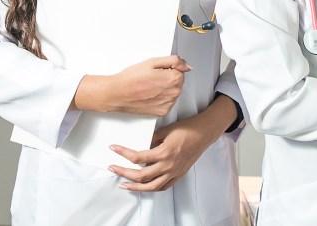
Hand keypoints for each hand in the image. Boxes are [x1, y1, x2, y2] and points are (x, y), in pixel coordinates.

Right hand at [73, 55, 190, 115]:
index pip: (180, 70)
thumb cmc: (131, 78)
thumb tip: (187, 66)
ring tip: (149, 87)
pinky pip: (168, 102)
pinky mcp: (163, 112)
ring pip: (173, 91)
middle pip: (178, 81)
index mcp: (173, 79)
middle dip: (167, 78)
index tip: (156, 71)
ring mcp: (168, 104)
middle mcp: (174, 93)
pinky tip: (150, 95)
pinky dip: (161, 98)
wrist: (117, 94)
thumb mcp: (153, 61)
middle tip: (151, 78)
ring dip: (165, 88)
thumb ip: (174, 61)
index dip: (168, 68)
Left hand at [108, 96, 236, 190]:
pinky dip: (152, 188)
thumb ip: (152, 138)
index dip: (123, 153)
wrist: (204, 133)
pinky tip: (144, 186)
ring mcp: (174, 172)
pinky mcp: (178, 175)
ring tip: (123, 184)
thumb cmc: (187, 128)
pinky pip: (163, 186)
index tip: (113, 148)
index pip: (138, 157)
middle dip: (123, 172)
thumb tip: (140, 144)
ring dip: (135, 186)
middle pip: (141, 175)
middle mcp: (168, 165)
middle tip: (112, 168)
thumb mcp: (167, 130)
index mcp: (164, 152)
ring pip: (151, 186)